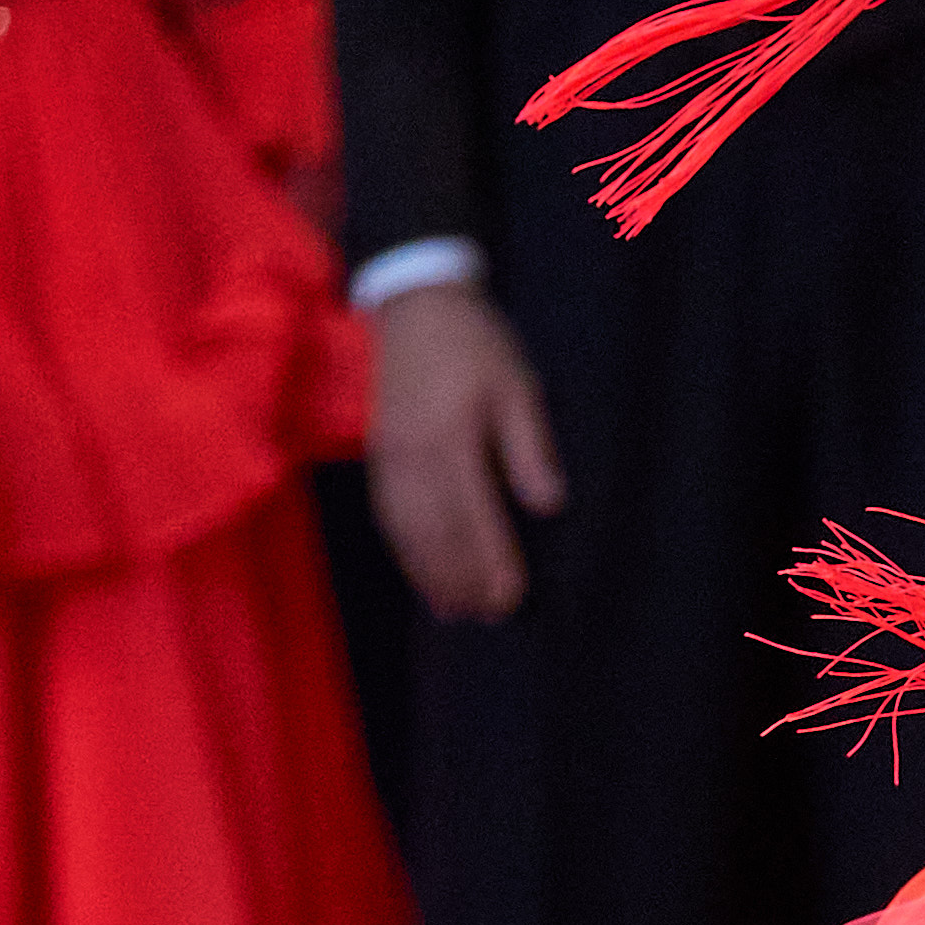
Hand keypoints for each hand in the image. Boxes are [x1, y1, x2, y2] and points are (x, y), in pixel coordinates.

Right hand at [369, 284, 565, 622]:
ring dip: (431, 576)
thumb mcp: (517, 386)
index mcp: (450, 438)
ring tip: (457, 612)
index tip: (511, 597)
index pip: (472, 515)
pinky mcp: (376, 458)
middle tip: (490, 617)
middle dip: (462, 581)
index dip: (491, 561)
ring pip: (407, 533)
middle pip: (436, 534)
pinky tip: (423, 577)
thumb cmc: (474, 346)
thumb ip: (529, 447)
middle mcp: (412, 456)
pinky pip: (388, 517)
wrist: (413, 307)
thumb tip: (548, 505)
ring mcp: (388, 460)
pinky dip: (406, 554)